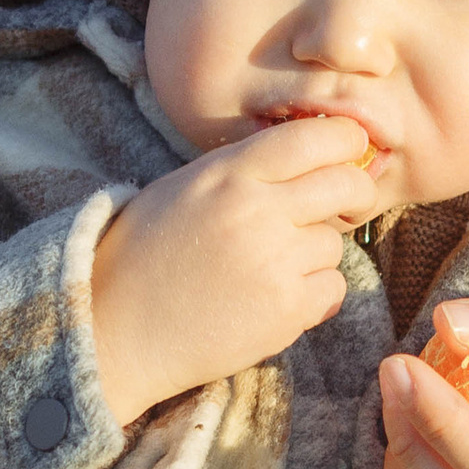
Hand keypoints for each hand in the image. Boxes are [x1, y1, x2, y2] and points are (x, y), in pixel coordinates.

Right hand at [90, 117, 379, 426]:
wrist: (114, 331)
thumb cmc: (143, 257)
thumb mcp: (183, 189)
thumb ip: (242, 170)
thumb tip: (308, 159)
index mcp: (228, 173)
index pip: (317, 136)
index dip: (346, 141)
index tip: (346, 155)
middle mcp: (256, 209)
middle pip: (348, 184)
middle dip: (353, 195)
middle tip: (340, 208)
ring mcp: (274, 261)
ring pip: (336, 243)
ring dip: (315, 255)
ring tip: (267, 269)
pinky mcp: (285, 310)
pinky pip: (333, 289)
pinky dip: (313, 296)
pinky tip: (272, 300)